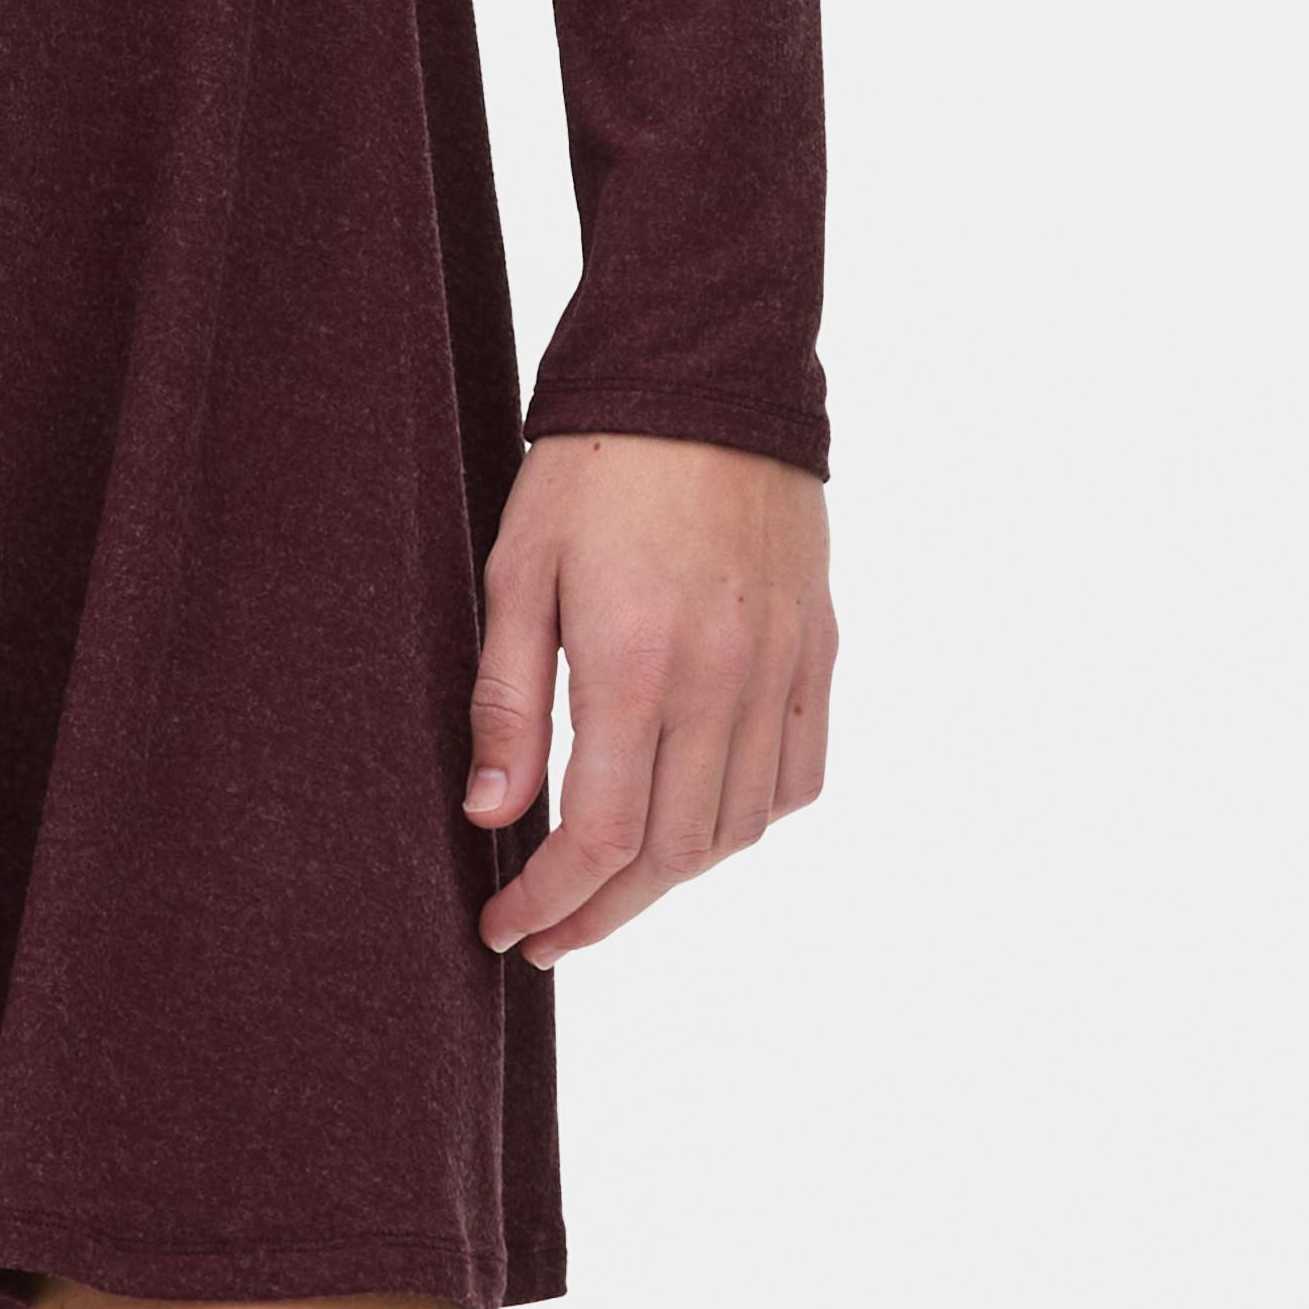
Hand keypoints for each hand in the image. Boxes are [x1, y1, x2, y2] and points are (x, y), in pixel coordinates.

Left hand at [465, 431, 832, 963]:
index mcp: (636, 663)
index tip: (507, 930)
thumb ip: (507, 701)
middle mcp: (722, 680)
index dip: (552, 901)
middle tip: (549, 935)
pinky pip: (799, 775)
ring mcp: (781, 668)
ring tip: (613, 886)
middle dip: (604, 914)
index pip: (601, 836)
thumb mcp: (518, 570)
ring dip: (674, 879)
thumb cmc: (592, 467)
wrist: (703, 374)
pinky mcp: (816, 649)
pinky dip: (751, 822)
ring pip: (740, 829)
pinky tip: (701, 824)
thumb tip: (491, 817)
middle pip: (673, 856)